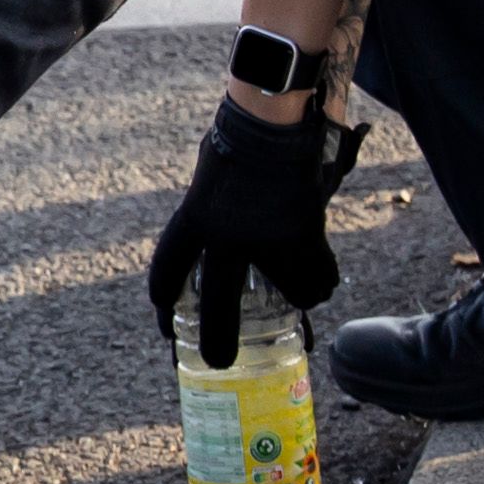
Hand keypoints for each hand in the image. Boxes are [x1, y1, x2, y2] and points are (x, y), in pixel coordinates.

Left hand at [145, 98, 365, 369]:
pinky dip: (320, 283)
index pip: (169, 267)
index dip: (164, 296)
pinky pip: (317, 277)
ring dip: (298, 301)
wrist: (274, 119)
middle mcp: (225, 237)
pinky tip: (320, 286)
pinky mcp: (303, 237)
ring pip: (290, 294)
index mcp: (194, 218)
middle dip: (217, 341)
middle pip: (219, 307)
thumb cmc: (241, 139)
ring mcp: (266, 240)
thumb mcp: (211, 177)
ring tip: (302, 299)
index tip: (163, 319)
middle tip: (218, 363)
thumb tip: (216, 238)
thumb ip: (211, 211)